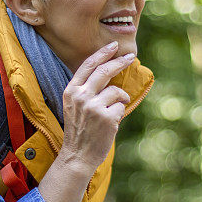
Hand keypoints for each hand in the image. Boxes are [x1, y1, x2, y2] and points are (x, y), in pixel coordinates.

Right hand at [58, 41, 134, 174]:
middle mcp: (81, 96)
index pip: (88, 65)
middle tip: (130, 57)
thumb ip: (86, 89)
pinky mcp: (107, 117)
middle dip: (120, 62)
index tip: (114, 45)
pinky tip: (111, 124)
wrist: (77, 155)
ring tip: (112, 111)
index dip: (102, 53)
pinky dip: (119, 113)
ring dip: (120, 98)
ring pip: (116, 91)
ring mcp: (94, 106)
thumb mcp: (74, 106)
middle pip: (105, 71)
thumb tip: (109, 70)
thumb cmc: (79, 130)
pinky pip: (121, 106)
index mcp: (71, 91)